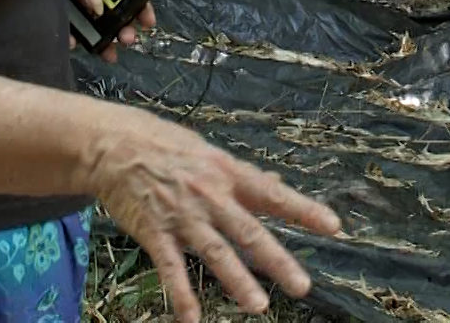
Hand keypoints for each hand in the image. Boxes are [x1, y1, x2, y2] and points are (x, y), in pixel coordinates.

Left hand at [48, 0, 155, 62]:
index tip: (147, 22)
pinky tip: (75, 42)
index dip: (140, 6)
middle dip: (124, 28)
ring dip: (104, 41)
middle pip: (113, 13)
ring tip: (109, 53)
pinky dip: (74, 39)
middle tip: (127, 39)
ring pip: (94, 26)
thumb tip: (99, 8)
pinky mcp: (60, 13)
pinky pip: (70, 30)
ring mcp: (76, 3)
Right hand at [83, 106, 341, 321]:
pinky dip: (181, 294)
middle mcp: (210, 195)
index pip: (273, 194)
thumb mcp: (209, 153)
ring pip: (215, 252)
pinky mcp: (154, 231)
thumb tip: (277, 185)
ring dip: (237, 280)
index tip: (334, 227)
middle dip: (277, 260)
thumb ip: (243, 177)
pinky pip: (171, 267)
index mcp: (227, 173)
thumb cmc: (166, 146)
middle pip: (249, 231)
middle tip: (302, 286)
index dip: (304, 210)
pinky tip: (192, 319)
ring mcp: (182, 215)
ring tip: (258, 305)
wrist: (115, 144)